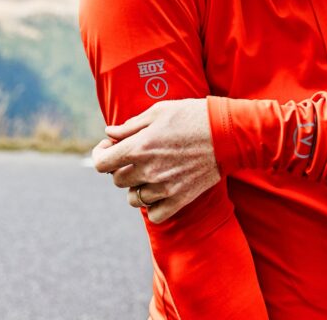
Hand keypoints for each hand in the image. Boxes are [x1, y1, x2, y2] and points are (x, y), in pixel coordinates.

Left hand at [92, 99, 220, 223]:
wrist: (226, 132)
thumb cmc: (191, 116)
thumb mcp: (158, 112)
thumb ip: (130, 126)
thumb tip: (110, 133)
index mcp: (139, 147)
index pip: (101, 163)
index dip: (100, 155)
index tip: (108, 148)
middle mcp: (148, 170)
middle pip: (117, 180)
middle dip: (120, 168)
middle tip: (133, 157)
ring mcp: (164, 187)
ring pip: (134, 199)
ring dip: (135, 187)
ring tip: (147, 174)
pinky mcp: (180, 198)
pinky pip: (154, 214)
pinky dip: (153, 206)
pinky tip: (159, 191)